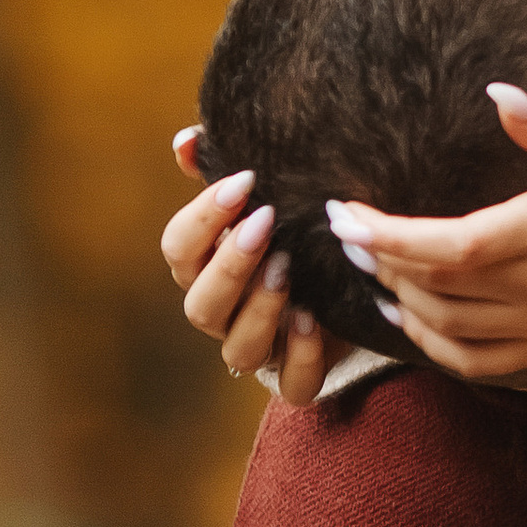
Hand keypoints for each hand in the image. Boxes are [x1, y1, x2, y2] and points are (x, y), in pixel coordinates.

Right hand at [162, 127, 329, 405]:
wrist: (349, 275)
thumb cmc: (293, 225)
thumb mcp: (266, 193)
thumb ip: (222, 167)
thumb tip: (187, 142)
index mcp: (205, 268)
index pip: (177, 248)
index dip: (202, 217)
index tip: (244, 180)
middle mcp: (224, 312)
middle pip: (200, 305)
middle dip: (230, 264)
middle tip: (266, 222)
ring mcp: (260, 348)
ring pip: (239, 349)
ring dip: (260, 309)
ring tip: (288, 269)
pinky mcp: (299, 375)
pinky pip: (292, 384)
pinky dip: (302, 357)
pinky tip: (315, 320)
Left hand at [327, 91, 526, 382]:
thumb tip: (496, 96)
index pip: (447, 247)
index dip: (387, 237)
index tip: (345, 216)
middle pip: (434, 288)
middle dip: (379, 260)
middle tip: (348, 230)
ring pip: (446, 328)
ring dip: (399, 299)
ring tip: (373, 265)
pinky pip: (475, 362)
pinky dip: (432, 343)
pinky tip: (412, 315)